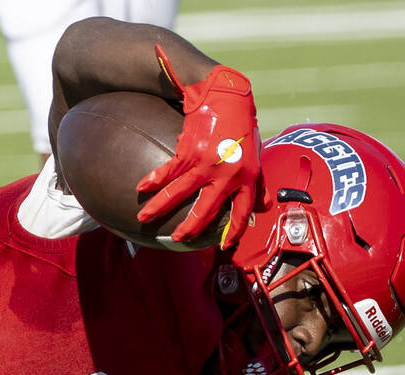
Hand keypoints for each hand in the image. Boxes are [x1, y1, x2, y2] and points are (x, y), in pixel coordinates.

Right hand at [136, 46, 261, 247]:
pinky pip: (168, 172)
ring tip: (144, 217)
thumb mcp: (256, 155)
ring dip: (159, 207)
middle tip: (178, 238)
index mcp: (248, 178)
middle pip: (206, 210)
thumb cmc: (242, 126)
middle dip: (189, 228)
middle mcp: (228, 176)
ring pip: (179, 193)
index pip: (243, 213)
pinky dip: (153, 180)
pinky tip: (141, 188)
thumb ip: (259, 183)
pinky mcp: (191, 152)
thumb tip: (263, 207)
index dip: (234, 232)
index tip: (224, 246)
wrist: (228, 97)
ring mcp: (208, 165)